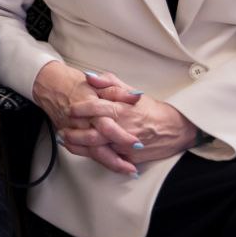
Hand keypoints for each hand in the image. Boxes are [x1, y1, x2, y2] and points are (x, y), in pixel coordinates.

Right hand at [31, 62, 141, 174]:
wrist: (52, 85)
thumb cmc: (77, 85)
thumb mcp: (101, 83)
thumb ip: (119, 91)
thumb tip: (136, 96)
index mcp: (92, 108)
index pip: (107, 127)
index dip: (121, 137)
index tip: (137, 144)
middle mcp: (82, 122)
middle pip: (98, 145)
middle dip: (116, 157)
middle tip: (132, 165)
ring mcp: (74, 131)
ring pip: (91, 152)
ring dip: (109, 162)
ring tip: (127, 169)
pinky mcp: (69, 136)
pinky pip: (81, 152)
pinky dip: (95, 159)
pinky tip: (110, 164)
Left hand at [65, 90, 198, 166]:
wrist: (172, 129)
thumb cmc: (148, 109)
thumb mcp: (129, 90)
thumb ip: (108, 82)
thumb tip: (89, 77)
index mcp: (121, 109)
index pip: (97, 108)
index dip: (81, 109)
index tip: (70, 109)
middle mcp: (122, 129)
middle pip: (93, 133)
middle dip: (75, 133)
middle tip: (62, 128)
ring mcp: (125, 145)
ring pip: (97, 149)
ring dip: (79, 146)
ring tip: (66, 140)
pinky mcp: (128, 158)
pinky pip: (107, 159)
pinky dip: (92, 156)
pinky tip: (80, 151)